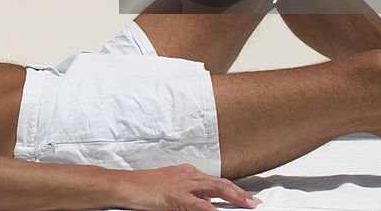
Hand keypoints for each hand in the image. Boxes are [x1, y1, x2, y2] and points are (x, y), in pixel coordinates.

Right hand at [127, 164, 259, 209]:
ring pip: (215, 188)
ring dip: (234, 197)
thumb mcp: (170, 187)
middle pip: (220, 183)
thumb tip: (206, 204)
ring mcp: (183, 185)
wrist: (126, 186)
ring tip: (247, 205)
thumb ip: (189, 194)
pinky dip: (212, 209)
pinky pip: (199, 205)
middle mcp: (188, 176)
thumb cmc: (144, 188)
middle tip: (254, 202)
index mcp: (187, 173)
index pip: (215, 181)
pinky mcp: (175, 197)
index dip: (233, 189)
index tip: (246, 197)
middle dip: (239, 193)